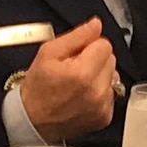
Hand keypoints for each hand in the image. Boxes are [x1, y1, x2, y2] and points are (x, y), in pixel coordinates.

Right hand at [18, 17, 117, 141]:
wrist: (32, 122)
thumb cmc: (37, 88)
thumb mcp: (48, 53)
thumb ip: (76, 36)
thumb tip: (96, 25)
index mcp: (82, 73)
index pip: (104, 45)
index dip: (89, 46)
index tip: (75, 55)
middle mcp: (97, 91)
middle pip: (111, 60)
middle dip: (95, 60)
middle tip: (74, 69)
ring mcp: (102, 106)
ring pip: (113, 76)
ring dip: (99, 76)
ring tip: (78, 83)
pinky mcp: (105, 117)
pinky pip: (111, 94)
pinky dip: (100, 92)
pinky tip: (82, 95)